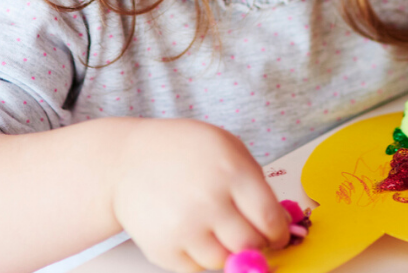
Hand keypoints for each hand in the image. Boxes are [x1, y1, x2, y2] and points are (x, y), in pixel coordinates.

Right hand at [111, 119, 289, 271]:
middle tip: (252, 236)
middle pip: (249, 244)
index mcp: (231, 172)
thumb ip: (255, 183)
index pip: (269, 219)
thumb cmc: (182, 152)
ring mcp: (183, 228)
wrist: (126, 160)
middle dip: (257, 244)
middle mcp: (208, 202)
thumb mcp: (227, 148)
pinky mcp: (163, 249)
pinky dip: (200, 256)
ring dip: (227, 250)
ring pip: (224, 261)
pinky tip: (193, 232)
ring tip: (216, 228)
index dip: (278, 232)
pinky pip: (196, 268)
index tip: (277, 234)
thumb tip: (280, 221)